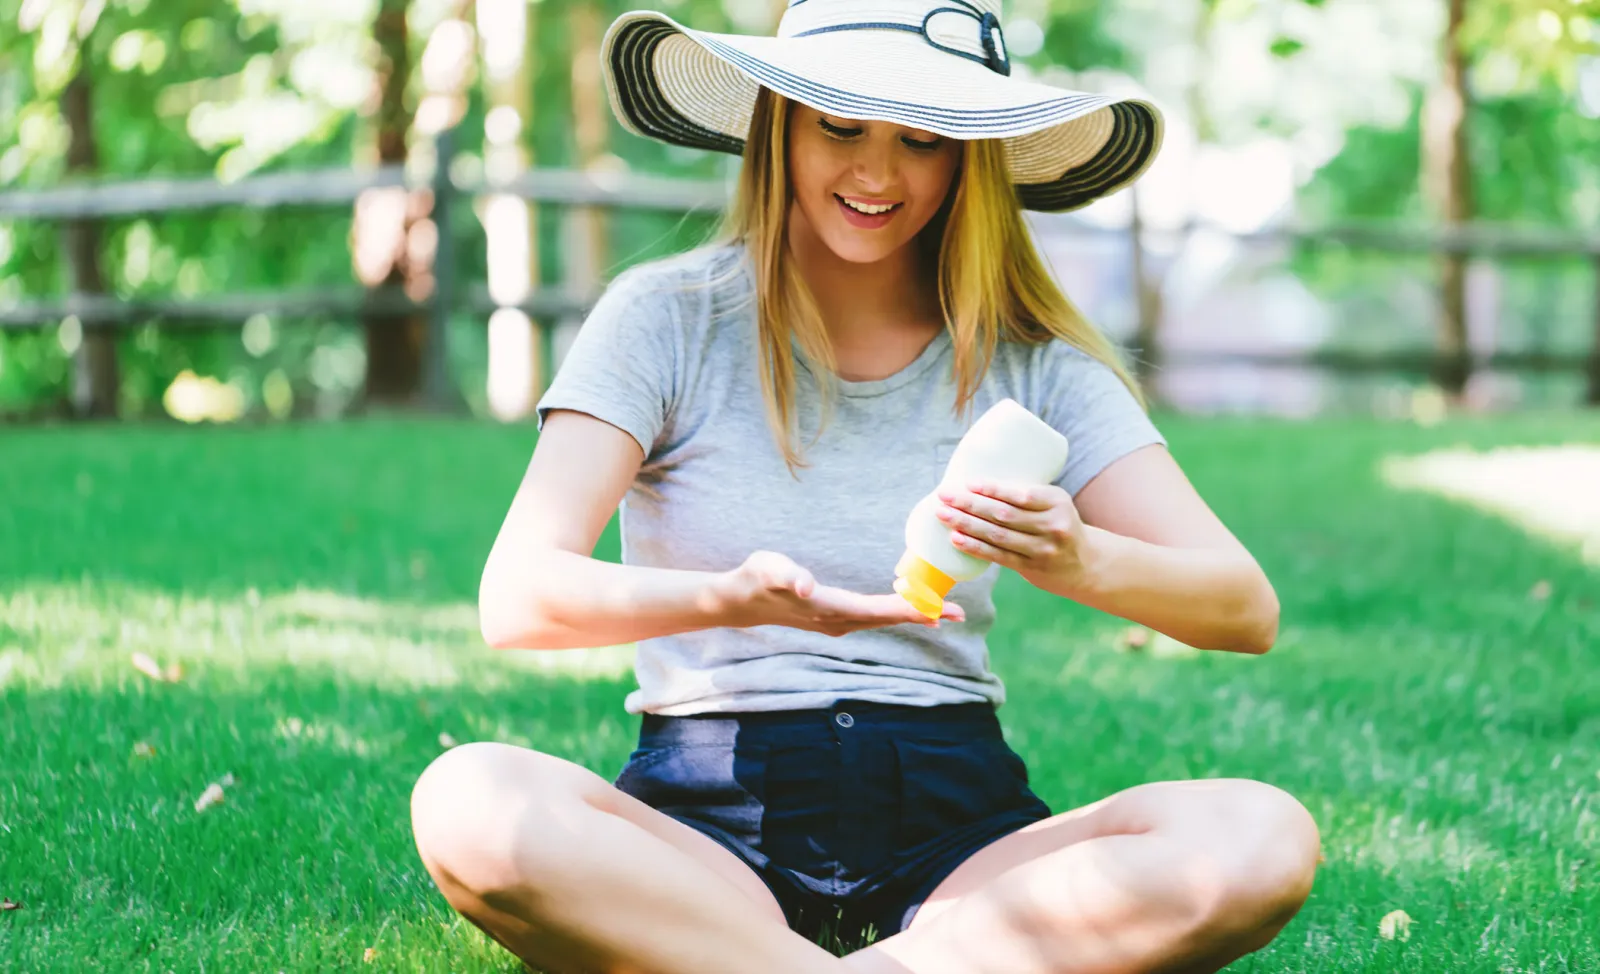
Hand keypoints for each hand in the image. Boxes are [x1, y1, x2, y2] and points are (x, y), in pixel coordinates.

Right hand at [717, 550, 965, 636]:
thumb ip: (788, 575)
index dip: (908, 609)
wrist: (739, 601)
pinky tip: (909, 607)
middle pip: (888, 619)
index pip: (877, 610)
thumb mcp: (768, 569)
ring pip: (883, 620)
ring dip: (913, 616)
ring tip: (943, 612)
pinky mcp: (834, 618)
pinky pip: (874, 617)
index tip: (936, 610)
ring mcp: (836, 623)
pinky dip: (896, 612)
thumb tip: (805, 585)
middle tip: (958, 613)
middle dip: (922, 616)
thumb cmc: (755, 578)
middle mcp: (838, 621)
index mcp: (829, 608)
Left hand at [935, 480, 1092, 588]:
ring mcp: (1042, 550)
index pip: (1022, 495)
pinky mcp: (1031, 568)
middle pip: (1004, 514)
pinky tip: (956, 538)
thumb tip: (976, 485)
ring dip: (966, 524)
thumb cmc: (1058, 524)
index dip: (994, 489)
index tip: (968, 483)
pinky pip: (998, 556)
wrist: (1084, 563)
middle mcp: (1053, 526)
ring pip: (997, 535)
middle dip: (970, 504)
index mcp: (1058, 502)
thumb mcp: (1054, 504)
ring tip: (943, 515)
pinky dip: (975, 547)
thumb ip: (1025, 496)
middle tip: (944, 495)